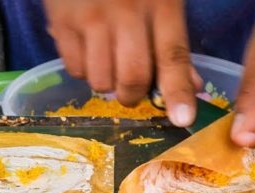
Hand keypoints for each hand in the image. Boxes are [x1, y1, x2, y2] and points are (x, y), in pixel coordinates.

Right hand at [43, 0, 201, 126]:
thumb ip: (173, 40)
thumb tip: (192, 86)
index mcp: (160, 2)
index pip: (173, 56)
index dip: (178, 91)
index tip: (182, 119)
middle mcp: (126, 12)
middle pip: (134, 77)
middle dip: (133, 96)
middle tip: (131, 91)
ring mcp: (91, 18)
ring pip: (101, 80)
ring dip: (106, 84)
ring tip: (106, 63)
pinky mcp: (62, 23)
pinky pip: (75, 69)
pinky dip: (82, 70)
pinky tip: (87, 50)